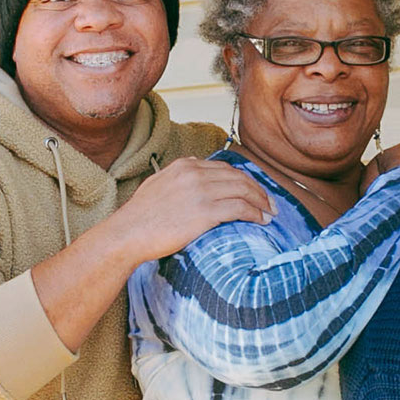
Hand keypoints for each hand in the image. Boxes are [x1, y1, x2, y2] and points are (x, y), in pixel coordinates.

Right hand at [112, 156, 274, 264]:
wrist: (128, 233)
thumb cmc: (139, 217)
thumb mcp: (157, 185)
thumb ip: (176, 176)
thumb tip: (191, 168)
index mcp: (185, 165)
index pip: (223, 168)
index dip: (243, 179)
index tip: (253, 191)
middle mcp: (195, 173)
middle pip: (238, 177)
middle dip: (258, 189)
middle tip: (270, 202)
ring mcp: (201, 192)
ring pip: (243, 190)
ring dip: (261, 202)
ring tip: (271, 212)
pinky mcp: (205, 212)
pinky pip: (239, 208)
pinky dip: (255, 213)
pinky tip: (262, 220)